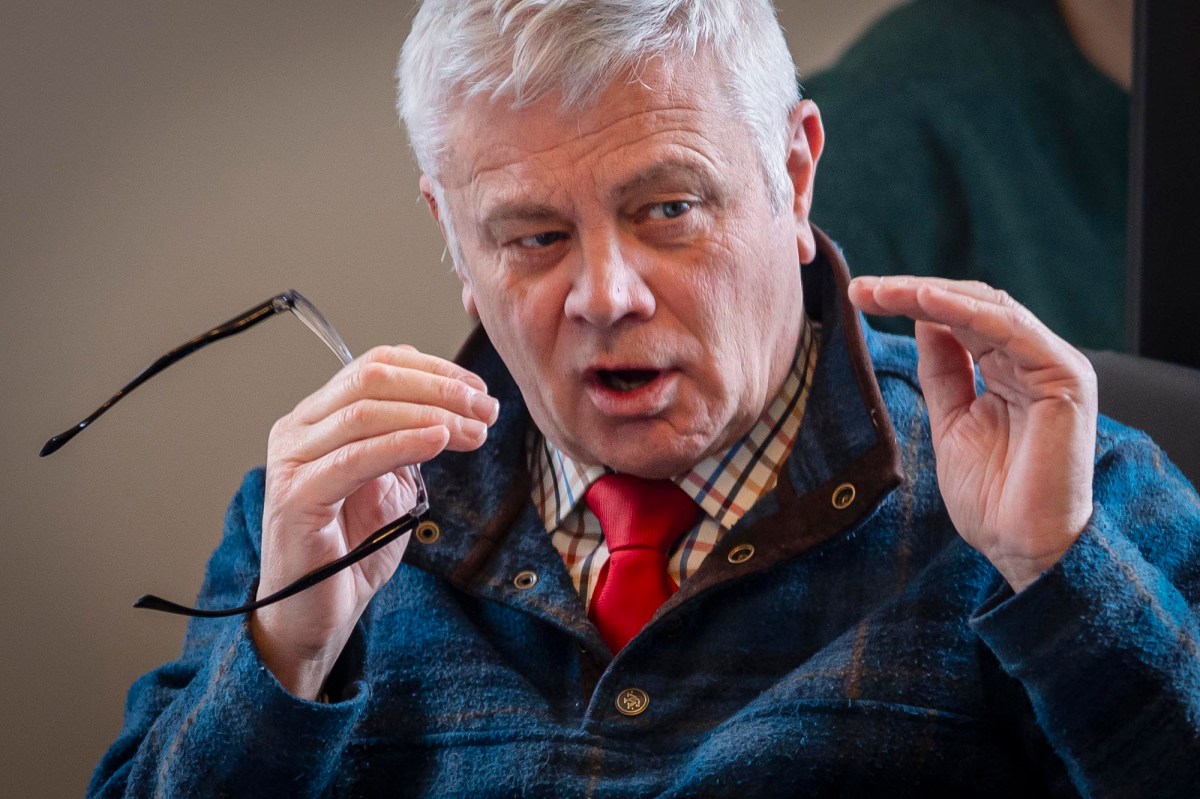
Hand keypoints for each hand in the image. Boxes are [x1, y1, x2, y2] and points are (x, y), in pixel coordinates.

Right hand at [252, 345, 498, 698]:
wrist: (318, 613)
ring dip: (432, 414)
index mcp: (318, 418)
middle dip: (438, 387)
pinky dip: (403, 443)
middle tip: (485, 407)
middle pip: (372, 379)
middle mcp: (298, 430)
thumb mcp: (391, 482)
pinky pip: (357, 457)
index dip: (432, 369)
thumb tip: (454, 407)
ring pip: (366, 412)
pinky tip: (440, 441)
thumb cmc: (352, 550)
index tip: (478, 388)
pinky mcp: (296, 496)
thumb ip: (408, 440)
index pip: (376, 365)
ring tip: (475, 429)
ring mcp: (292, 461)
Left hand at [848, 277, 1096, 591]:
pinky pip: (1011, 330)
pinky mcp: (1065, 376)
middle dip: (912, 292)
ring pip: (988, 308)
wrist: (1021, 546)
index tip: (860, 297)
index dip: (909, 303)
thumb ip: (943, 372)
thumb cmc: (991, 497)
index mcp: (1009, 370)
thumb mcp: (950, 422)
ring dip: (931, 294)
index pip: (958, 320)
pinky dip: (967, 312)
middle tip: (862, 289)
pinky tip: (927, 302)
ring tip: (886, 290)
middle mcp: (1033, 361)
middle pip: (971, 305)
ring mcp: (1052, 366)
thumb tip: (923, 322)